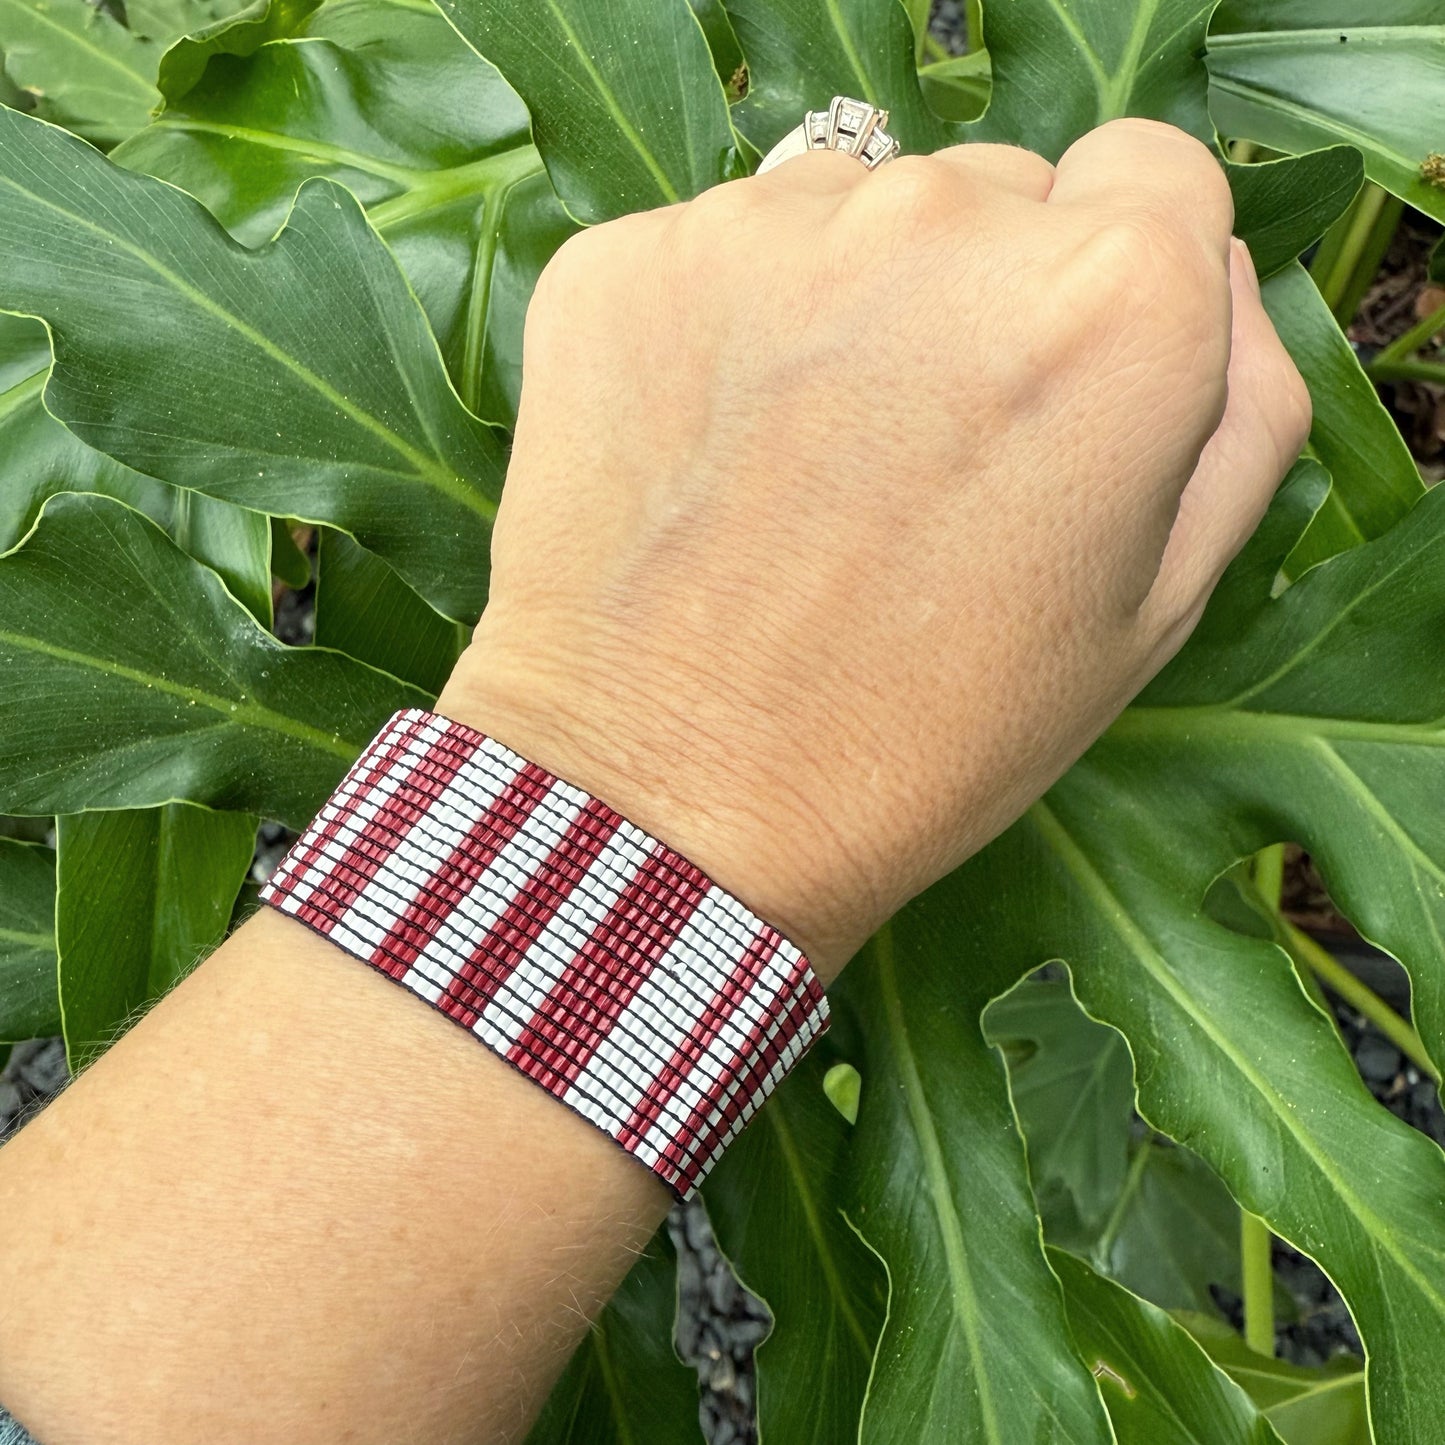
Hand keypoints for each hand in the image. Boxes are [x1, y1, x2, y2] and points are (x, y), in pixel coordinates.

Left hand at [438, 118, 1309, 979]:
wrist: (675, 799)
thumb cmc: (929, 733)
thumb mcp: (1155, 607)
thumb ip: (1233, 416)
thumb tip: (1208, 286)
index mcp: (1110, 300)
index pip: (1152, 178)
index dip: (1118, 275)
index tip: (1058, 374)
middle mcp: (940, 221)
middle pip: (993, 196)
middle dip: (976, 299)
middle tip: (917, 459)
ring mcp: (763, 230)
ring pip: (846, 213)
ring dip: (844, 308)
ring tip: (803, 473)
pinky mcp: (626, 262)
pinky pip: (712, 256)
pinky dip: (717, 329)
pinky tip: (708, 456)